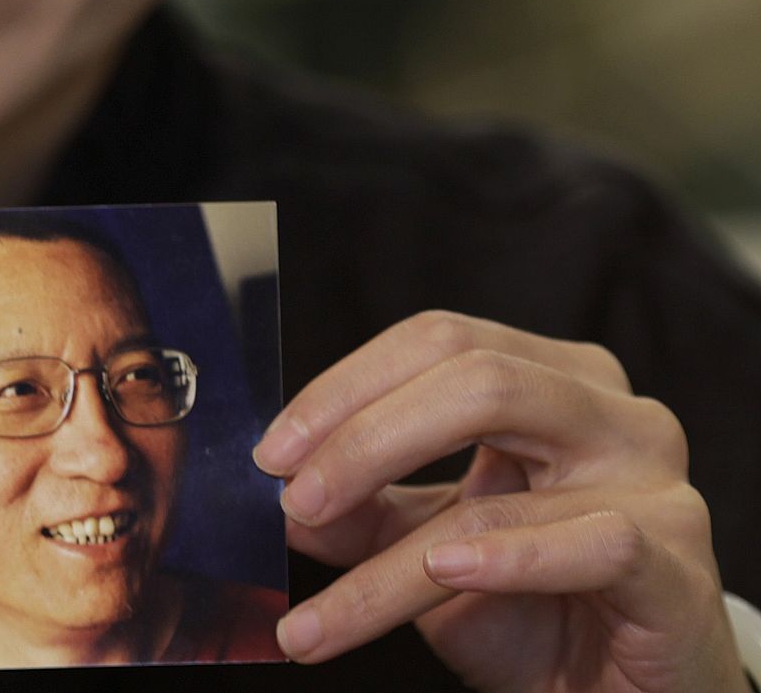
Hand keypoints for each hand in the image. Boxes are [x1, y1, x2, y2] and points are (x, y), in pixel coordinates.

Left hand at [254, 311, 747, 691]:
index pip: (436, 341)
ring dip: (395, 542)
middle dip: (362, 437)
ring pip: (505, 473)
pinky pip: (589, 541)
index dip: (345, 387)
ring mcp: (650, 479)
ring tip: (328, 591)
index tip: (274, 451)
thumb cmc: (540, 608)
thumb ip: (362, 513)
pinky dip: (506, 558)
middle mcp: (606, 409)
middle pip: (471, 375)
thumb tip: (279, 498)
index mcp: (549, 378)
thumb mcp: (430, 548)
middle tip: (293, 500)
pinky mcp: (675, 563)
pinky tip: (443, 572)